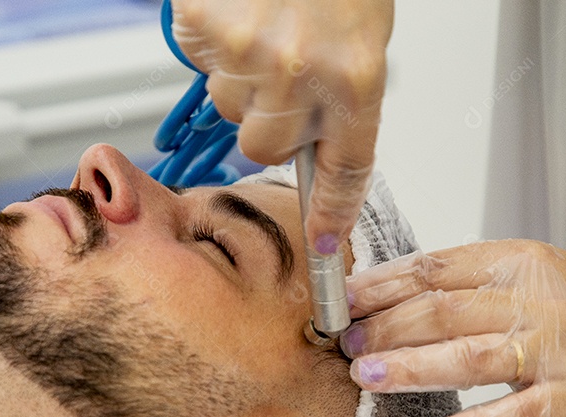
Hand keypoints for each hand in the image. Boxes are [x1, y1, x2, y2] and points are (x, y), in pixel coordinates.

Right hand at [171, 0, 392, 252]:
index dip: (331, 213)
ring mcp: (248, 53)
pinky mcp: (205, 31)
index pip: (344, 171)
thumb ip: (340, 97)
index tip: (324, 245)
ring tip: (264, 24)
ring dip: (243, 77)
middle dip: (270, 120)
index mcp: (357, 77)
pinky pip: (203, 65)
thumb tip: (309, 151)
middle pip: (264, 146)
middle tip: (283, 68)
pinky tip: (240, 11)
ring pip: (230, 106)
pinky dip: (215, 43)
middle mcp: (302, 73)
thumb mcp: (362, 36)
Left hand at [340, 240, 565, 416]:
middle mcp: (535, 301)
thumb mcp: (531, 275)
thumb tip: (388, 296)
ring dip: (413, 367)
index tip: (341, 301)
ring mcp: (556, 350)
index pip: (435, 269)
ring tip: (367, 376)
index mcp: (517, 263)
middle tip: (346, 344)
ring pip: (471, 356)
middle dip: (386, 327)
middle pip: (443, 311)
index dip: (382, 285)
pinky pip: (520, 414)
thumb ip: (468, 284)